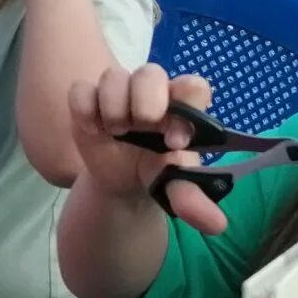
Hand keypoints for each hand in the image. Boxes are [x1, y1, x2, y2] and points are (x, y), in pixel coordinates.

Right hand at [67, 62, 226, 232]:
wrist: (121, 182)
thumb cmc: (155, 173)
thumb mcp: (174, 187)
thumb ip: (192, 200)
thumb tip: (217, 225)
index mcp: (180, 108)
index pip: (192, 86)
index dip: (187, 105)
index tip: (175, 142)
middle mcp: (151, 93)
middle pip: (150, 72)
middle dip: (146, 99)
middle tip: (140, 126)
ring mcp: (118, 93)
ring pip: (113, 76)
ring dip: (114, 107)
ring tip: (116, 133)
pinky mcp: (88, 100)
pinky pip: (81, 90)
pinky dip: (85, 110)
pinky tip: (94, 131)